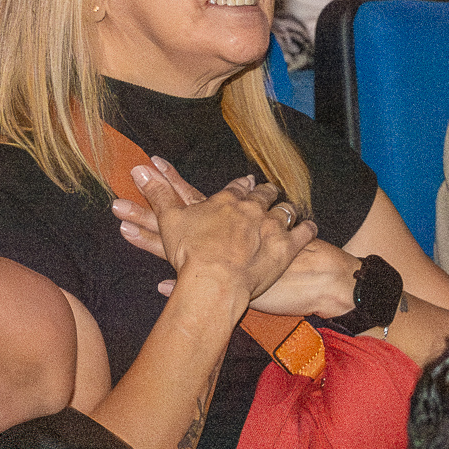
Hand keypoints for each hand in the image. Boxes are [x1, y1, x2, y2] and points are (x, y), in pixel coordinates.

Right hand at [122, 156, 315, 302]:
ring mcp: (271, 227)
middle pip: (263, 196)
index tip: (245, 182)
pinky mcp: (287, 247)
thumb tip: (138, 168)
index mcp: (226, 201)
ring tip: (288, 208)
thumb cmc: (191, 252)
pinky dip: (307, 228)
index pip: (236, 187)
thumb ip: (157, 193)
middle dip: (265, 193)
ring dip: (286, 209)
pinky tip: (310, 226)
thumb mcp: (169, 220)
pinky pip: (303, 233)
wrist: (215, 281)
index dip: (241, 185)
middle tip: (268, 191)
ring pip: (284, 211)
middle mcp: (252, 209)